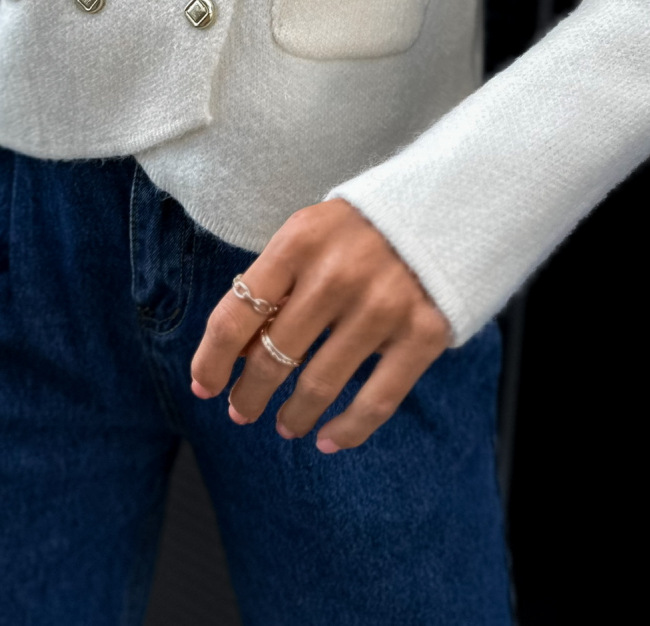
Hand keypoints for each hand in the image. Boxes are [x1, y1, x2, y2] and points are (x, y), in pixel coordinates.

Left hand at [190, 200, 450, 451]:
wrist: (445, 208)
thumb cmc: (359, 230)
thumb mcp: (308, 235)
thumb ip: (273, 284)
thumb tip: (236, 354)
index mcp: (299, 242)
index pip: (236, 315)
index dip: (211, 360)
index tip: (203, 386)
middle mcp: (337, 274)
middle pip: (273, 356)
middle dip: (249, 395)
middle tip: (242, 411)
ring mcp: (383, 306)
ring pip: (319, 385)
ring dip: (294, 416)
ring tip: (287, 424)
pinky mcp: (423, 333)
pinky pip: (376, 400)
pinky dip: (347, 430)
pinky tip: (329, 439)